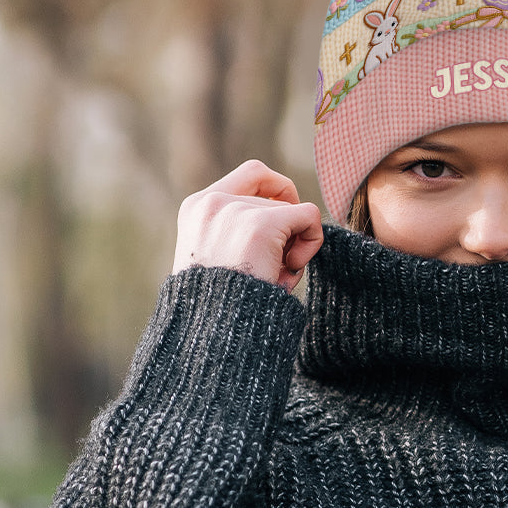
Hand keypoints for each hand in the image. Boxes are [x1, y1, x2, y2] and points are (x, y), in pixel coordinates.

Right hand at [173, 160, 324, 293]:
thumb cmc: (220, 306)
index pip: (252, 174)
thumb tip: (294, 212)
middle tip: (274, 267)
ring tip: (273, 277)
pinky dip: (312, 241)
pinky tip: (290, 269)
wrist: (211, 332)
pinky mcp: (261, 225)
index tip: (283, 223)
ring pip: (293, 212)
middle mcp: (212, 202)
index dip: (278, 191)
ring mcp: (236, 211)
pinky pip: (309, 216)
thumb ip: (239, 230)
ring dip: (293, 246)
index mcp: (196, 208)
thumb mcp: (218, 257)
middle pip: (276, 198)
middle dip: (284, 232)